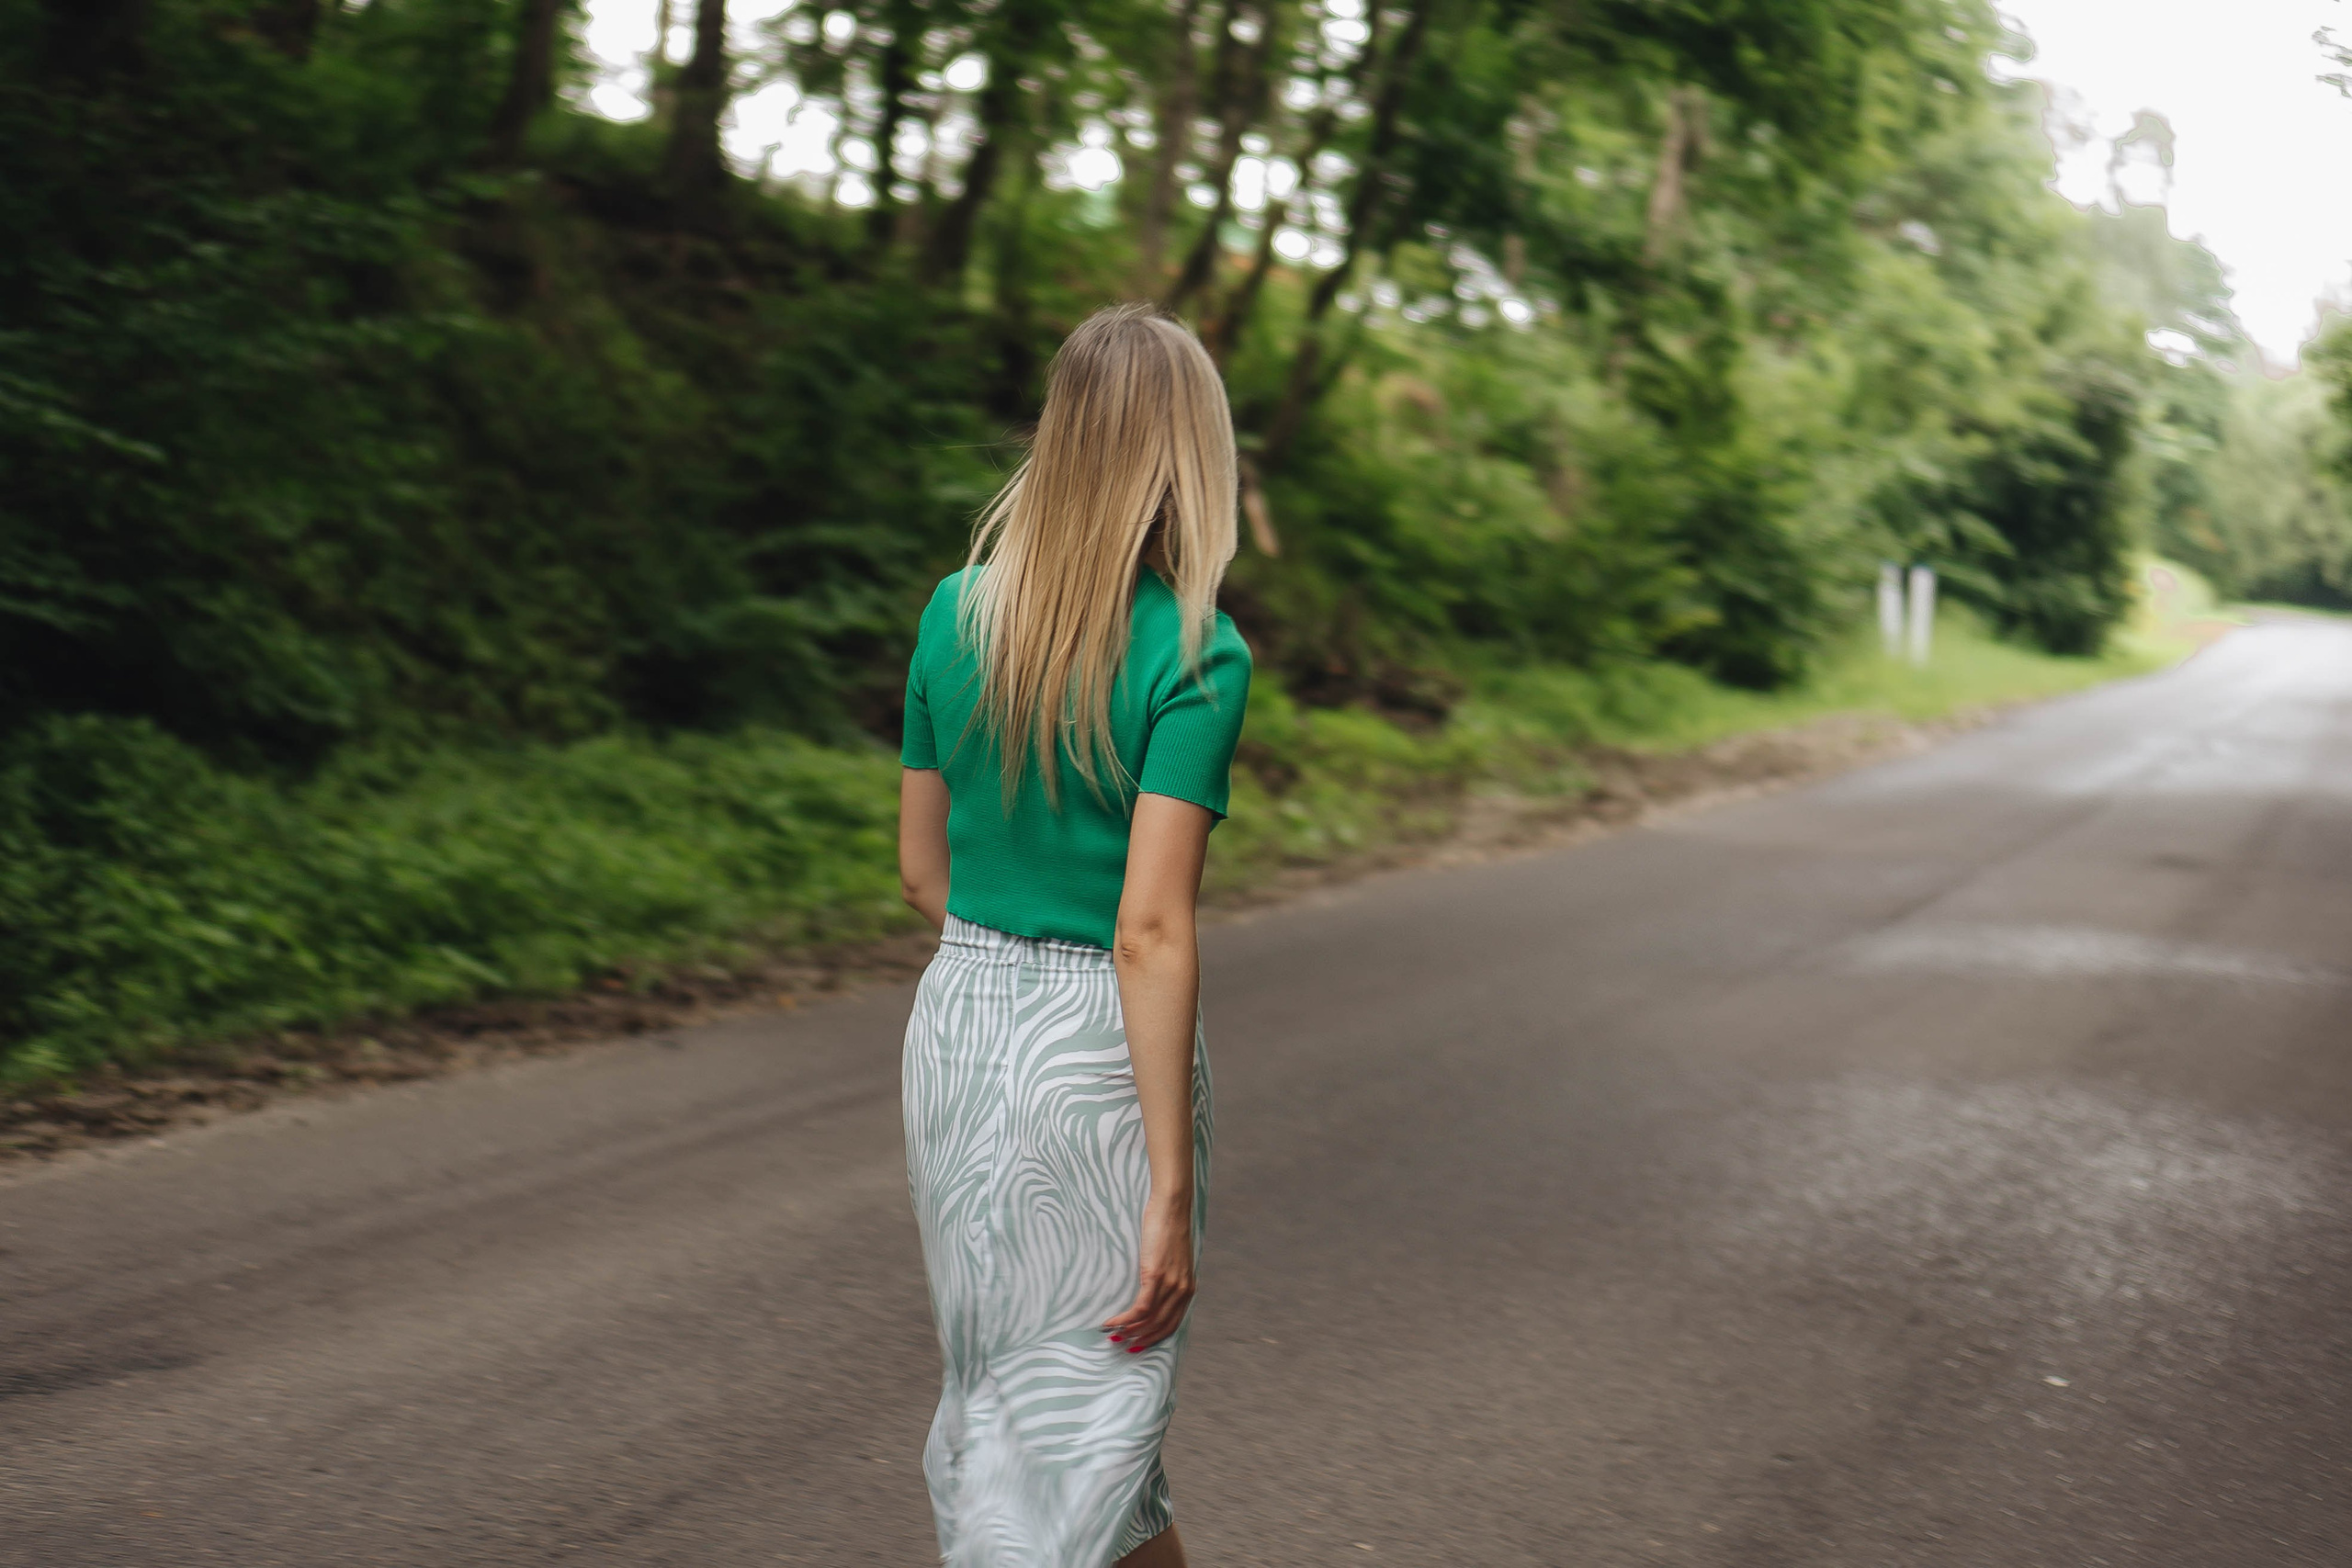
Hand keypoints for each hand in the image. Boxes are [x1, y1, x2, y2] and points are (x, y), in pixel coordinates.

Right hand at [1102, 1195, 1195, 1353]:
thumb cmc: (1168, 1228)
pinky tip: (1111, 1322)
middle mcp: (1182, 1290)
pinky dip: (1124, 1319)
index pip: (1172, 1325)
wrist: (1171, 1206)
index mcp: (1188, 1288)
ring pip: (1149, 1321)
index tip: (1138, 1344)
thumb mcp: (1173, 1258)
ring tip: (1112, 1334)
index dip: (1154, 1338)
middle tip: (1121, 1345)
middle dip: (1140, 1340)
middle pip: (1161, 1327)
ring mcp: (1170, 1284)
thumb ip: (1168, 1277)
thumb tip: (1152, 1290)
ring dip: (1129, 1331)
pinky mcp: (1156, 1276)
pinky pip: (1140, 1308)